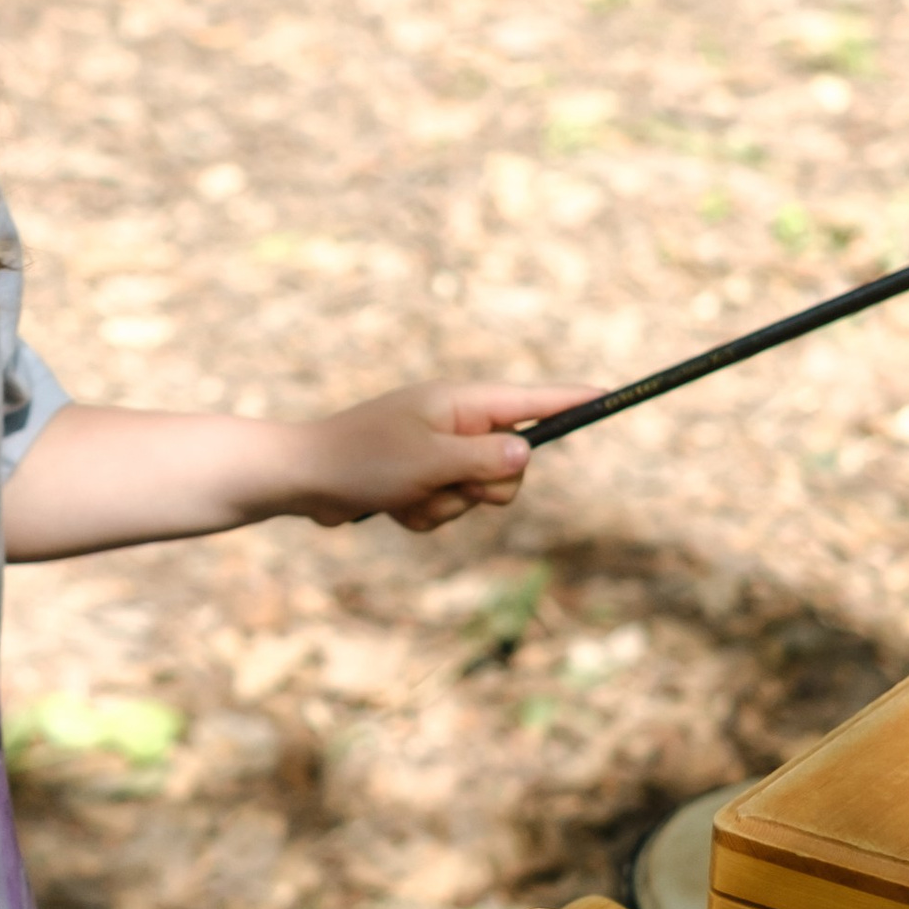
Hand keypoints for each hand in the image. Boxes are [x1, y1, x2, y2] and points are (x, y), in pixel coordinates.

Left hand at [284, 383, 598, 534]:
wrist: (301, 478)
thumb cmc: (361, 461)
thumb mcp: (430, 461)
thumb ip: (484, 459)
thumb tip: (526, 452)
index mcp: (457, 403)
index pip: (528, 399)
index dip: (568, 400)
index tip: (606, 394)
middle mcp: (452, 423)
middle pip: (509, 462)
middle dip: (483, 487)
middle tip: (446, 485)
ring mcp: (436, 451)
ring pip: (478, 493)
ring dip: (446, 506)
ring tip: (407, 496)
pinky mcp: (420, 478)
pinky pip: (447, 507)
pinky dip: (424, 514)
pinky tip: (392, 507)